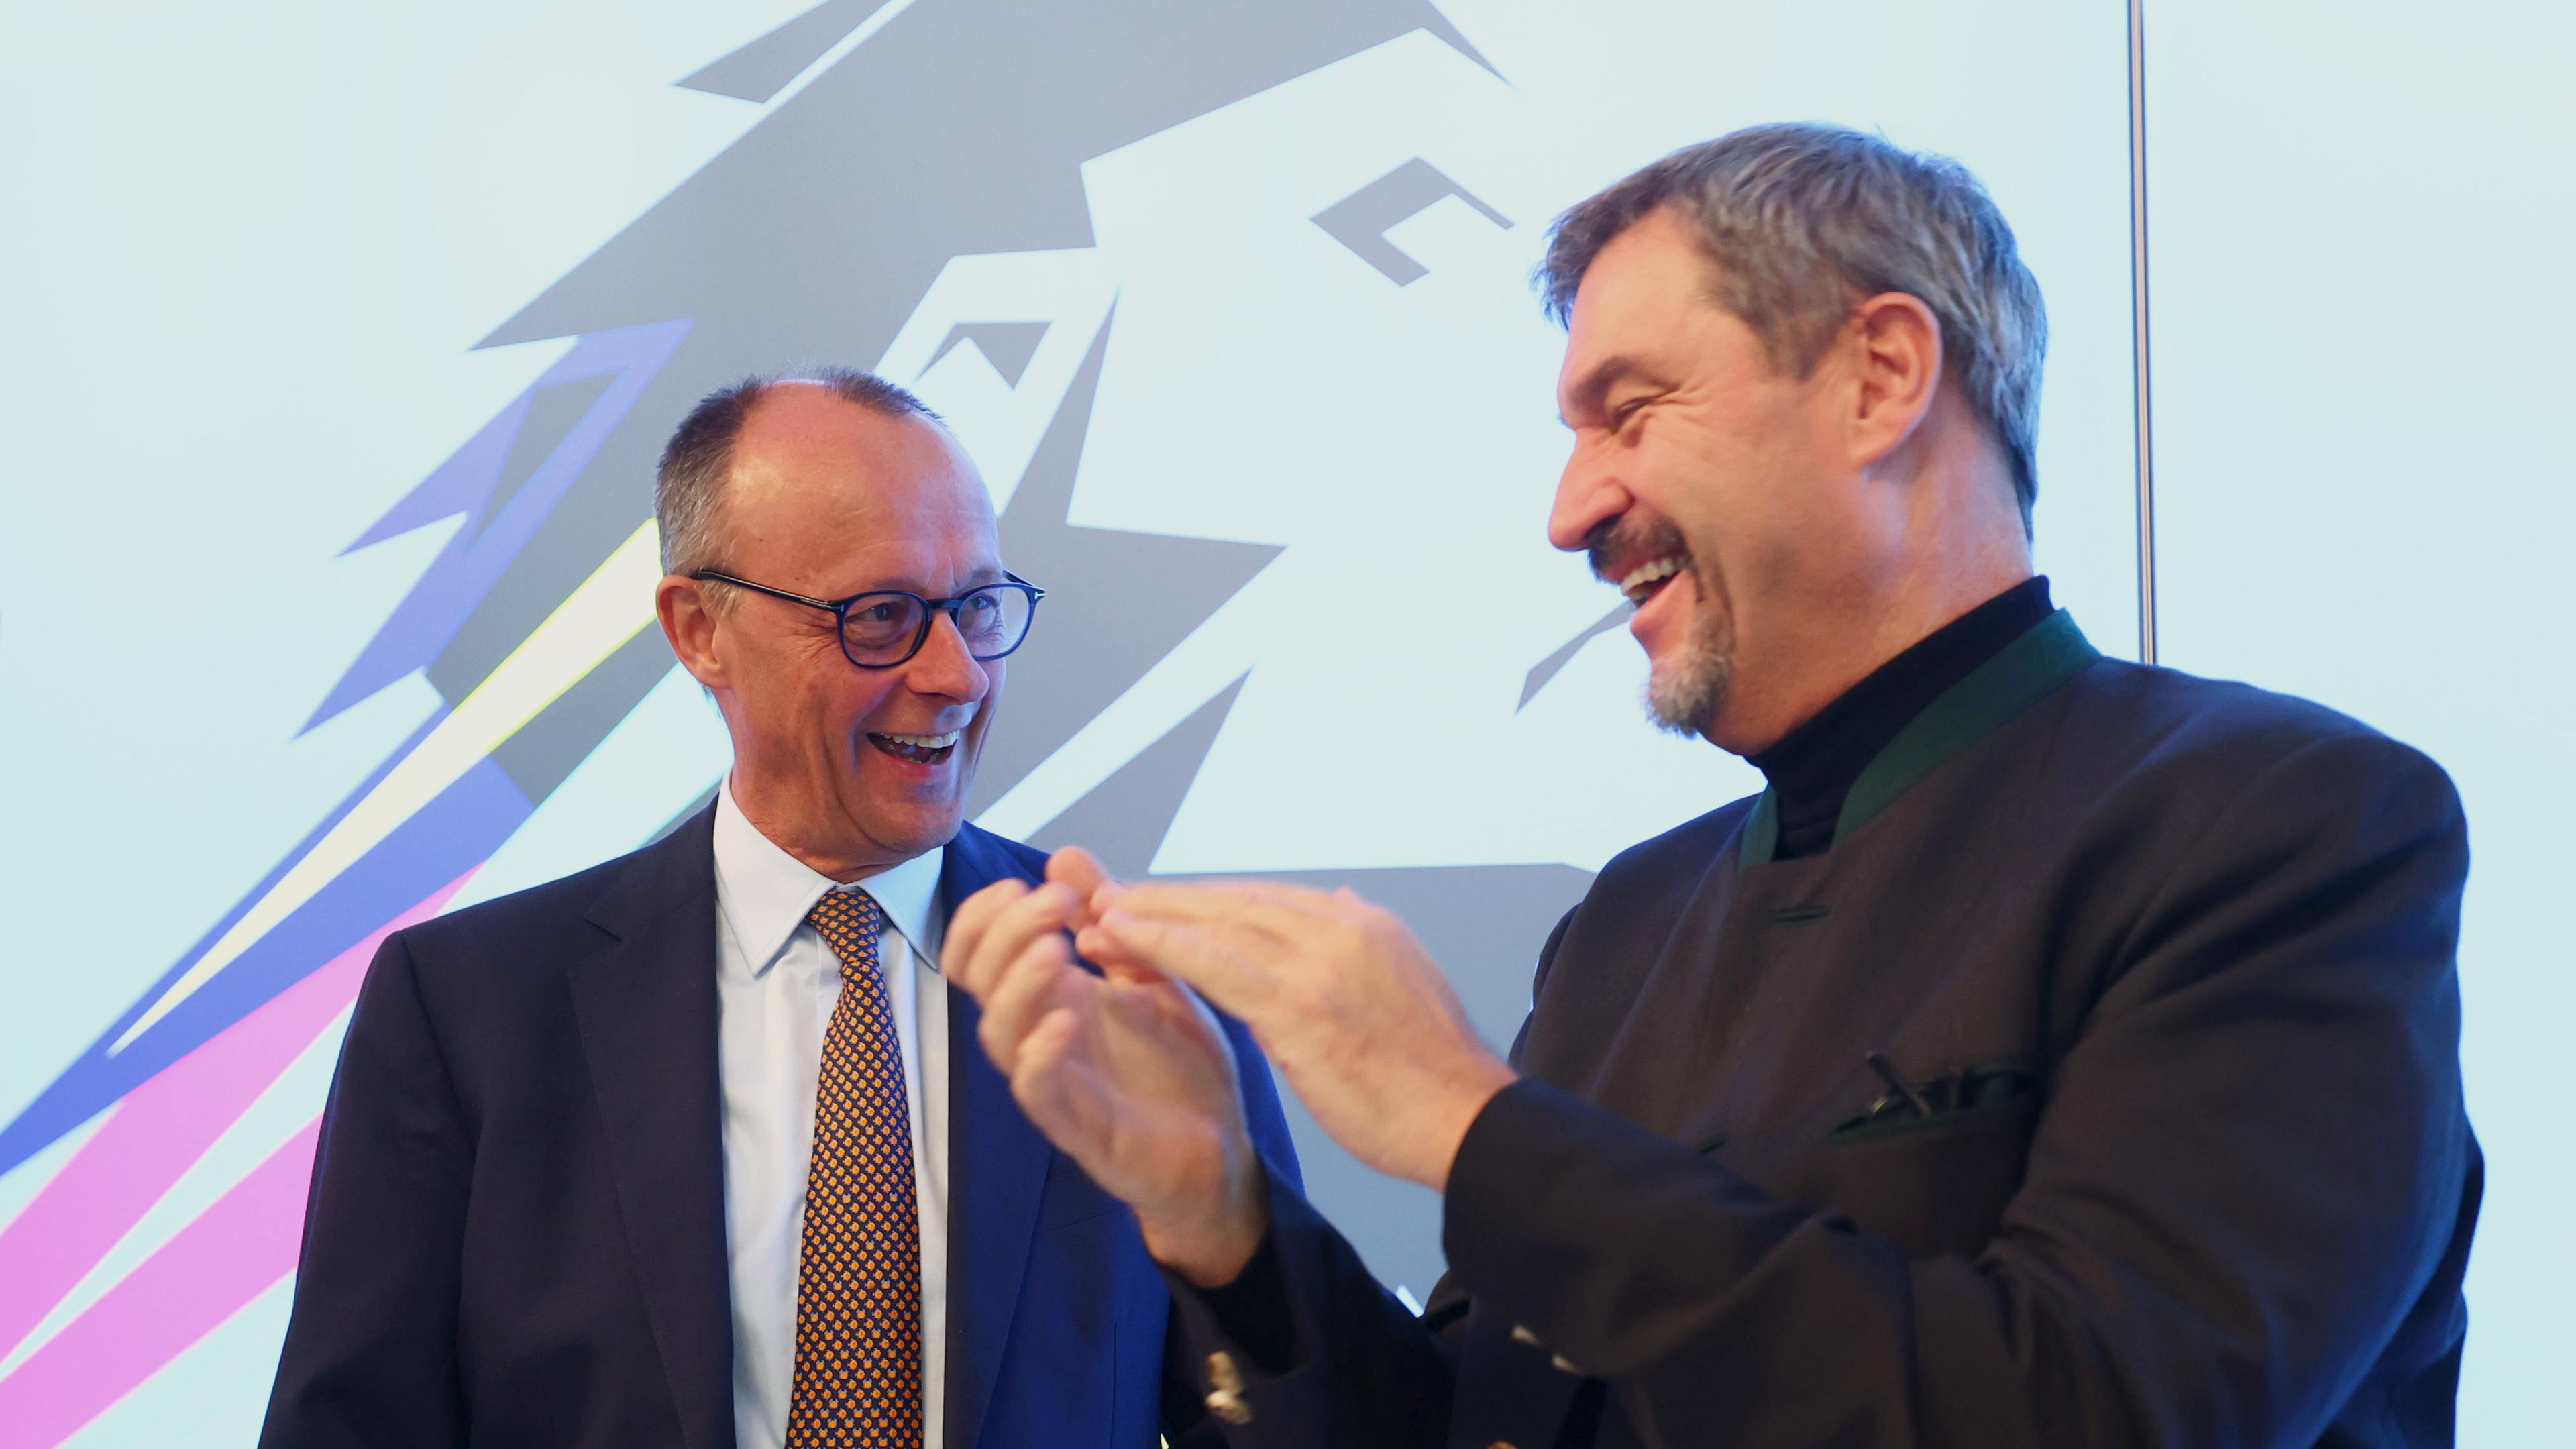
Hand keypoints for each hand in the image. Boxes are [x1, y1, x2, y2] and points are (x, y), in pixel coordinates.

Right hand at [946, 848, 1267, 1284]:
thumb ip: (1115, 919)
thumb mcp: (1155, 974)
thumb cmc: (1180, 1068)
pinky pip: (1037, 1092)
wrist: (1223, 1152)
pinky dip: (1040, 1056)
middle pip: (979, 979)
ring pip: (998, 1032)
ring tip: (1055, 950)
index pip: (981, 949)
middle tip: (1055, 905)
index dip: (990, 912)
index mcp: (1055, 995)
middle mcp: (1042, 1033)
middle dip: (1006, 931)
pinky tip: (1064, 1022)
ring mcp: (1056, 1080)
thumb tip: (1066, 857)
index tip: (1041, 886)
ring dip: (1017, 984)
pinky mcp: (1078, 1127)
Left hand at [1078, 880, 1515, 1190]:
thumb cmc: (1436, 1076)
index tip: (1160, 903)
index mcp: (1367, 926)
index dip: (1206, 901)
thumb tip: (1342, 902)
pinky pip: (1214, 964)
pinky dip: (1163, 945)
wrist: (1470, 1122)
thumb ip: (1364, 942)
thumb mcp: (1407, 984)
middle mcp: (1343, 929)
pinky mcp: (1301, 1005)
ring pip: (1217, 922)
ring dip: (1151, 915)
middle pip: (1235, 901)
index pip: (1267, 900)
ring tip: (1100, 913)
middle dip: (1169, 899)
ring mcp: (1322, 963)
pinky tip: (1123, 939)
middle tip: (1110, 895)